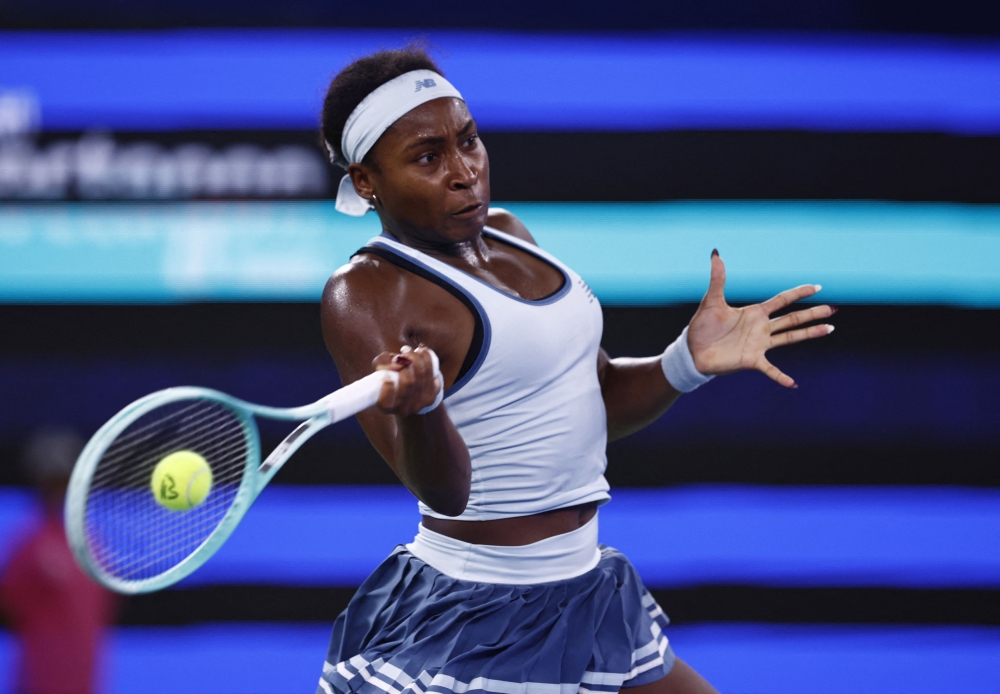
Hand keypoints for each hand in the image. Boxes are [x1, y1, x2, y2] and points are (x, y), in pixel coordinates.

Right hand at [372, 345, 442, 415]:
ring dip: (416, 357)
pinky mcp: (432, 396)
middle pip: (409, 382)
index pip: (386, 403)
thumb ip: (382, 363)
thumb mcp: (379, 368)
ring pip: (422, 375)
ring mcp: (420, 404)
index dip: (388, 387)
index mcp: (386, 406)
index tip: (387, 373)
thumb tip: (398, 361)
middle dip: (406, 363)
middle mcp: (403, 409)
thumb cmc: (390, 376)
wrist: (409, 387)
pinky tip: (421, 352)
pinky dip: (427, 359)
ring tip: (409, 350)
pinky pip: (432, 373)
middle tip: (402, 354)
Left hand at [687, 250, 835, 387]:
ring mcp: (759, 345)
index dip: (798, 292)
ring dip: (809, 334)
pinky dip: (780, 377)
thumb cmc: (702, 326)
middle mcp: (761, 328)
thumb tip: (715, 254)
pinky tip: (792, 383)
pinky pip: (770, 369)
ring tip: (829, 329)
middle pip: (792, 319)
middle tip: (832, 309)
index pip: (782, 300)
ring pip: (790, 338)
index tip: (817, 287)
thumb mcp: (711, 301)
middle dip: (812, 314)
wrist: (693, 350)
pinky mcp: (751, 360)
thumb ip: (717, 279)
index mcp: (755, 312)